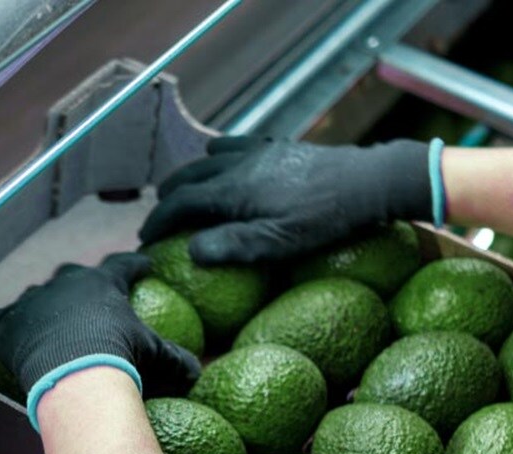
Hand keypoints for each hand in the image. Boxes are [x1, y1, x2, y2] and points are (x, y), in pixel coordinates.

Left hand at [0, 253, 201, 402]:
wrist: (77, 375)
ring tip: (40, 322)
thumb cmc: (121, 361)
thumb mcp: (158, 359)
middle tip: (84, 304)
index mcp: (103, 283)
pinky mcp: (6, 323)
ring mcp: (33, 301)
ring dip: (38, 307)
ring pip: (33, 296)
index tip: (143, 266)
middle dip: (78, 285)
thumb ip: (177, 361)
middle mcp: (65, 283)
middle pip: (71, 275)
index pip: (122, 265)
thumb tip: (197, 372)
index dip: (133, 265)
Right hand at [139, 136, 432, 264]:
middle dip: (167, 196)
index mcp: (232, 192)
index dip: (158, 221)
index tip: (145, 239)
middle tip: (158, 217)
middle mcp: (238, 166)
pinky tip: (221, 158)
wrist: (367, 181)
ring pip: (209, 158)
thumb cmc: (325, 221)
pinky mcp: (279, 148)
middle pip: (188, 177)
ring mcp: (258, 153)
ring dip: (189, 174)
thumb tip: (191, 251)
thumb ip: (232, 247)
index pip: (180, 204)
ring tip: (181, 189)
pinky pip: (237, 144)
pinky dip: (218, 153)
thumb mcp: (278, 244)